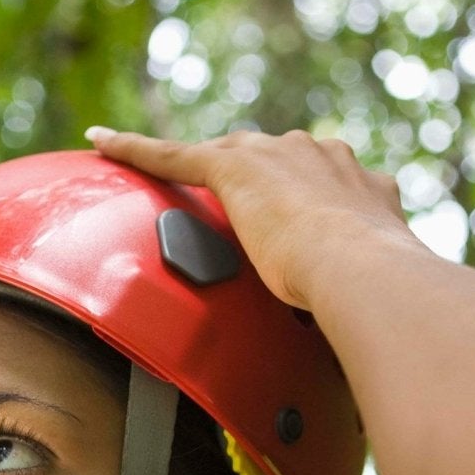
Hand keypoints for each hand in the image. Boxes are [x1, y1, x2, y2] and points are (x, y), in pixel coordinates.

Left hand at [85, 124, 412, 312]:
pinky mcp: (233, 166)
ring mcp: (277, 155)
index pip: (314, 176)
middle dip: (254, 183)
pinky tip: (102, 141)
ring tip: (167, 179)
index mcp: (356, 178)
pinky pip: (171, 155)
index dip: (296, 194)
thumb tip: (357, 333)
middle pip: (271, 160)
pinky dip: (134, 149)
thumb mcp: (369, 282)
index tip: (290, 211)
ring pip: (224, 155)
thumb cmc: (373, 291)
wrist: (365, 269)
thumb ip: (358, 286)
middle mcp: (320, 153)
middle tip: (238, 220)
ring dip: (200, 168)